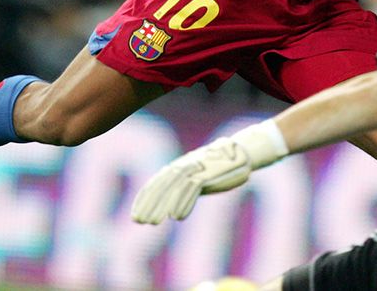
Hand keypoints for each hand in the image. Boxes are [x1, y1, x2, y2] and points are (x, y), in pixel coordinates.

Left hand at [131, 138, 252, 223]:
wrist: (241, 153)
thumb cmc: (218, 167)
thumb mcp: (198, 175)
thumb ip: (184, 186)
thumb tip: (169, 206)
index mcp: (178, 167)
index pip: (156, 183)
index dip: (144, 199)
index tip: (135, 216)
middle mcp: (184, 166)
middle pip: (161, 185)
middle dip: (149, 204)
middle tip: (138, 221)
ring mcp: (196, 169)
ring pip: (174, 187)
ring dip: (162, 205)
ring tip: (153, 222)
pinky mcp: (209, 173)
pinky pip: (193, 188)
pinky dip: (184, 202)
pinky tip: (177, 217)